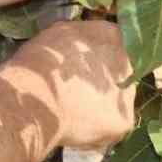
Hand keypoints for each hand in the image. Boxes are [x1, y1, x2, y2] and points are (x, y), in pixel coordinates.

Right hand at [13, 19, 134, 148]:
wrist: (34, 100)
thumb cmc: (37, 64)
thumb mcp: (56, 35)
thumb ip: (78, 38)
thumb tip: (79, 47)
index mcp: (110, 34)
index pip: (111, 43)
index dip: (95, 56)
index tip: (80, 66)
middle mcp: (126, 60)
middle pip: (119, 71)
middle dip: (101, 80)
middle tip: (76, 90)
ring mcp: (128, 91)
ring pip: (118, 98)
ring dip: (101, 104)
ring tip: (74, 111)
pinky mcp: (124, 120)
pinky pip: (113, 124)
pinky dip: (98, 128)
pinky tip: (77, 126)